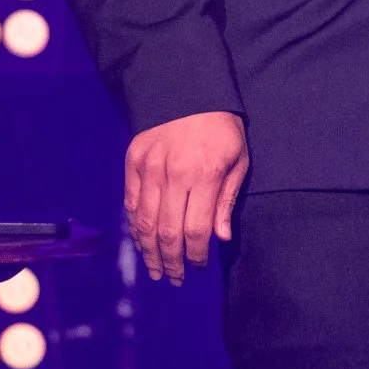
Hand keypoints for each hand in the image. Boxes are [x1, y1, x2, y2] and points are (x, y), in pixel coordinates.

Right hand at [124, 110, 248, 283]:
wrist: (189, 89)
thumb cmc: (221, 129)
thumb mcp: (238, 160)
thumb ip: (226, 200)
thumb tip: (219, 239)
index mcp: (203, 174)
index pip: (195, 230)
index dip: (196, 256)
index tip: (199, 267)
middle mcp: (172, 173)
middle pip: (167, 232)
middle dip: (171, 262)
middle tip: (174, 279)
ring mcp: (148, 167)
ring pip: (143, 222)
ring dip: (148, 251)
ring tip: (155, 270)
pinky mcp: (132, 160)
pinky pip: (130, 202)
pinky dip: (135, 226)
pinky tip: (142, 241)